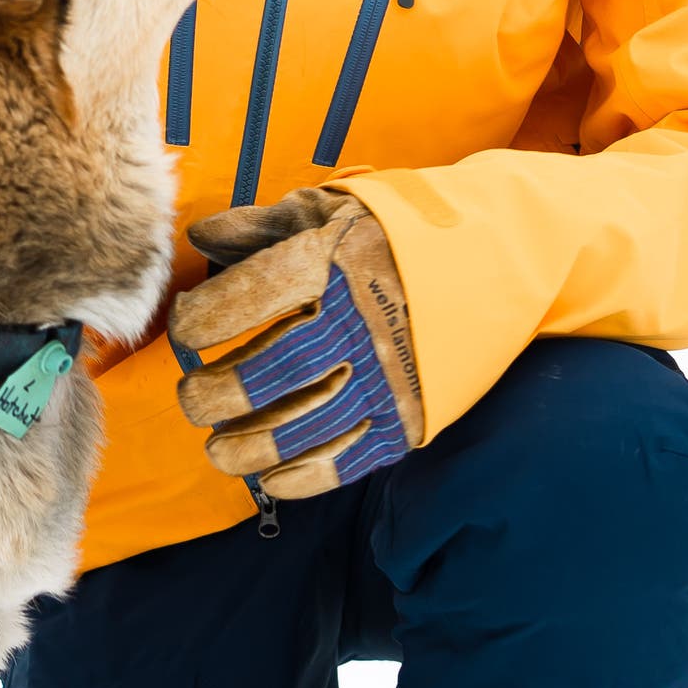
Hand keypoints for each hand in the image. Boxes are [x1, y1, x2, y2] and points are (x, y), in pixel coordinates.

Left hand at [173, 190, 426, 499]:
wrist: (502, 255)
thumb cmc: (399, 230)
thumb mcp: (332, 210)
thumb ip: (262, 226)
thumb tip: (199, 237)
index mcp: (335, 264)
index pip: (252, 297)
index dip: (203, 319)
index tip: (184, 330)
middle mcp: (362, 323)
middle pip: (275, 370)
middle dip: (218, 393)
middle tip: (190, 398)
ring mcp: (389, 374)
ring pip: (307, 424)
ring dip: (251, 445)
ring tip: (217, 448)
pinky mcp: (410, 415)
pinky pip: (351, 457)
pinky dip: (306, 476)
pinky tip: (271, 478)